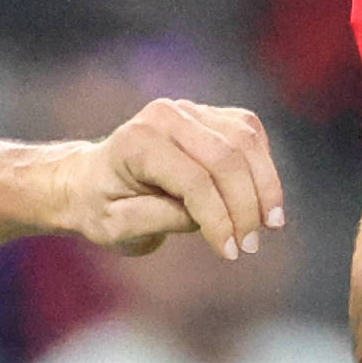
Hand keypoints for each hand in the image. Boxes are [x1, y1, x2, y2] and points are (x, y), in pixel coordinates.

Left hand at [55, 96, 283, 258]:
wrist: (91, 180)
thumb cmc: (101, 207)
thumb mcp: (115, 227)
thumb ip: (158, 219)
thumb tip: (208, 219)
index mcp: (136, 142)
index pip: (194, 180)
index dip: (219, 219)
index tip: (230, 252)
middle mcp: (164, 116)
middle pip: (225, 158)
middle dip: (246, 205)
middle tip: (250, 245)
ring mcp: (189, 110)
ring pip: (245, 140)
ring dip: (265, 184)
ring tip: (270, 225)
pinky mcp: (208, 114)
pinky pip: (249, 133)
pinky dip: (263, 165)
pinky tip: (263, 198)